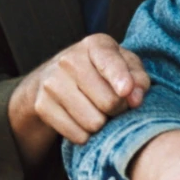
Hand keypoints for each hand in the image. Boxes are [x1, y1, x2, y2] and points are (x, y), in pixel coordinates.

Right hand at [8, 34, 148, 163]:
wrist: (55, 78)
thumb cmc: (102, 72)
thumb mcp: (125, 66)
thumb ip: (138, 79)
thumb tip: (135, 99)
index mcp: (95, 44)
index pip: (109, 62)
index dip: (121, 79)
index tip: (125, 92)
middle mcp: (69, 59)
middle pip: (109, 101)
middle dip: (118, 109)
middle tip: (115, 106)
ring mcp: (52, 82)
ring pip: (93, 122)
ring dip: (102, 124)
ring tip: (98, 112)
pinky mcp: (41, 105)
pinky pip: (77, 135)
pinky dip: (85, 135)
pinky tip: (82, 121)